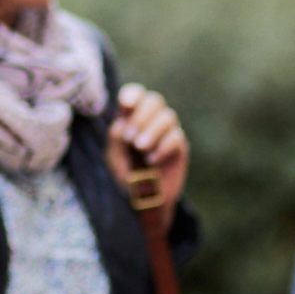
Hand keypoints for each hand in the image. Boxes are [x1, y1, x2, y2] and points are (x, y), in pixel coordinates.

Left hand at [105, 82, 188, 208]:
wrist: (144, 199)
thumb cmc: (126, 174)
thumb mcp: (114, 156)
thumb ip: (116, 137)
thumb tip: (124, 122)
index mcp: (132, 117)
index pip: (136, 94)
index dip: (133, 94)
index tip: (125, 105)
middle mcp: (152, 120)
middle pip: (155, 100)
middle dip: (142, 116)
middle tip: (130, 138)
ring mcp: (168, 132)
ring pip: (168, 116)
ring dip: (152, 131)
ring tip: (140, 148)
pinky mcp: (180, 147)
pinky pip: (176, 137)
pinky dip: (162, 146)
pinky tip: (151, 160)